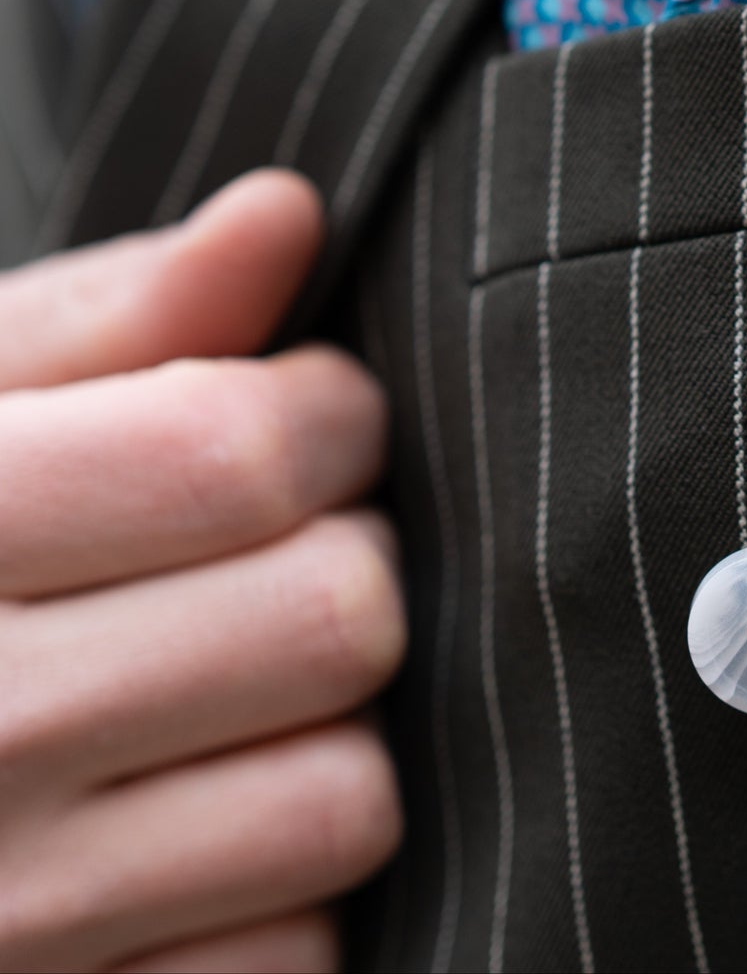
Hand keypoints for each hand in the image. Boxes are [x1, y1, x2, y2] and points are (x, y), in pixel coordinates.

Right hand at [0, 172, 404, 973]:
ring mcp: (14, 920)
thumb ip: (110, 316)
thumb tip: (287, 212)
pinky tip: (198, 829)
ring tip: (240, 690)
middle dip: (347, 555)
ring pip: (349, 796)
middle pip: (334, 615)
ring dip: (335, 726)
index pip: (239, 453)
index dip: (326, 411)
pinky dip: (288, 894)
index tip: (309, 414)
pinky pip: (304, 959)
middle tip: (279, 551)